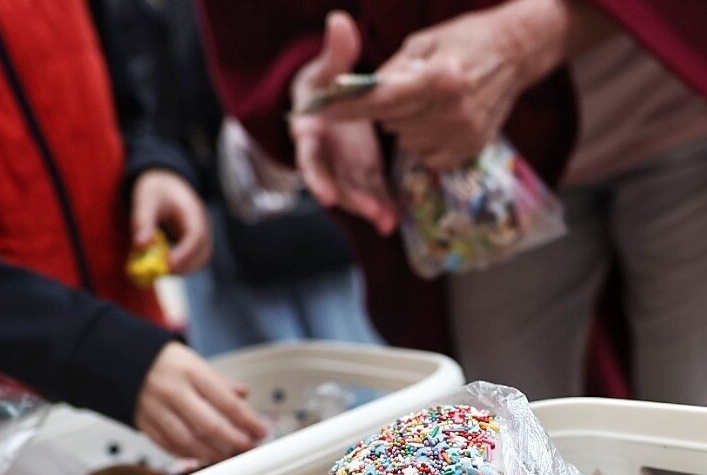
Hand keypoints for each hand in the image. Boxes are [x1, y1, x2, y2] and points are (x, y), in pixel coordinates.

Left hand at [130, 169, 211, 274]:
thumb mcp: (146, 201)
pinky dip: (181, 266)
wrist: (166, 181)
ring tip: (159, 270)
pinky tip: (163, 265)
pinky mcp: (195, 242)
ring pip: (200, 259)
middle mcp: (202, 225)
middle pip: (203, 253)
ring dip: (183, 269)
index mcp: (193, 212)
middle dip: (183, 266)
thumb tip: (141, 245)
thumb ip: (143, 222)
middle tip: (160, 273)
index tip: (169, 265)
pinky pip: (194, 259)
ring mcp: (201, 234)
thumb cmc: (156, 189)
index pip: (196, 236)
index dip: (185, 254)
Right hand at [134, 341, 269, 462]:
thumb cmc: (161, 361)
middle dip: (234, 441)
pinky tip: (202, 455)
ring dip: (213, 453)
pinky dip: (188, 454)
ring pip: (189, 441)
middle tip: (249, 447)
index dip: (248, 420)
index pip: (226, 402)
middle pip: (210, 426)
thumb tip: (243, 395)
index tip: (262, 430)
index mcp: (190, 372)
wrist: (117, 358)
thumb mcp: (194, 361)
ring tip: (228, 455)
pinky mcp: (143, 423)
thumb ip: (220, 382)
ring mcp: (156, 409)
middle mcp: (173, 391)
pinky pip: (169, 446)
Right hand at [291, 12, 397, 233]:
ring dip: (371, 207)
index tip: (324, 194)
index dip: (317, 177)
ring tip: (388, 221)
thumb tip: (340, 21)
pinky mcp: (361, 171)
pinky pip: (373, 190)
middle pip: (335, 183)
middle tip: (372, 213)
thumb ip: (335, 51)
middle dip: (352, 199)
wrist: (325, 102)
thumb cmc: (321, 85)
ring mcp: (343, 167)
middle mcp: (324, 156)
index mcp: (308, 132)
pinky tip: (397, 216)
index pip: (309, 157)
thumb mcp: (325, 67)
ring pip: (355, 191)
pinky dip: (383, 203)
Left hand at [327, 8, 529, 170]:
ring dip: (405, 125)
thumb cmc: (464, 40)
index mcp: (440, 78)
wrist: (514, 53)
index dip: (351, 106)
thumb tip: (356, 94)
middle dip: (386, 109)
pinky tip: (436, 120)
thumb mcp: (423, 43)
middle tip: (404, 90)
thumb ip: (389, 72)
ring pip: (407, 142)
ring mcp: (465, 134)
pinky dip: (423, 140)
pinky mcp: (471, 149)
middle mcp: (454, 110)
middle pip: (392, 123)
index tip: (325, 110)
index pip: (383, 99)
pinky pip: (427, 156)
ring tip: (425, 103)